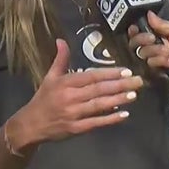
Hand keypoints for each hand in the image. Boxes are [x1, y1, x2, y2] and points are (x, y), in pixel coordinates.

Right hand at [7, 39, 142, 150]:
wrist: (30, 125)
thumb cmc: (43, 99)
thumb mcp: (49, 77)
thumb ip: (60, 59)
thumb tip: (61, 40)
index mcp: (65, 83)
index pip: (91, 76)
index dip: (109, 73)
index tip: (126, 71)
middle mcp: (70, 97)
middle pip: (99, 90)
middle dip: (120, 85)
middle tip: (138, 81)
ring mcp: (73, 114)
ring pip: (99, 105)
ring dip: (118, 100)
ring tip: (134, 95)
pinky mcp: (76, 129)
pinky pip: (95, 122)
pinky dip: (110, 119)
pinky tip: (124, 115)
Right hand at [128, 11, 168, 83]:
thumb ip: (162, 24)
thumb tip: (148, 13)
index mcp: (158, 34)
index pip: (139, 31)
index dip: (134, 30)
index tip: (134, 28)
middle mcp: (153, 45)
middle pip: (135, 42)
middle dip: (143, 39)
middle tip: (153, 39)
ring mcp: (154, 58)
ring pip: (143, 52)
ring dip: (157, 51)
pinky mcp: (155, 69)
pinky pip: (150, 63)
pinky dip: (162, 61)